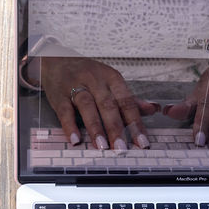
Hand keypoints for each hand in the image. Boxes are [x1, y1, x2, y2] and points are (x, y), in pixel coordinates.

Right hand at [38, 56, 158, 151]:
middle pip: (108, 105)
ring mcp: (75, 86)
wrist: (56, 61)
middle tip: (121, 148)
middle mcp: (95, 80)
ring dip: (95, 128)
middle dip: (116, 128)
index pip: (127, 101)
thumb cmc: (88, 75)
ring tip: (102, 146)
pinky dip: (69, 126)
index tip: (142, 141)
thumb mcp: (110, 82)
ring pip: (88, 106)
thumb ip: (130, 99)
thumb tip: (153, 109)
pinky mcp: (58, 94)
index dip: (135, 122)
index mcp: (112, 78)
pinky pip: (64, 111)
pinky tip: (75, 140)